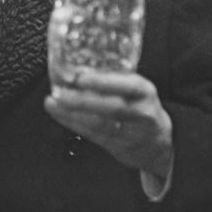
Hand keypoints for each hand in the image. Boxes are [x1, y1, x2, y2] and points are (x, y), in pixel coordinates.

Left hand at [44, 71, 173, 177]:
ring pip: (100, 124)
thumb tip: (78, 64)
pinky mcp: (117, 147)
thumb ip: (113, 78)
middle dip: (83, 100)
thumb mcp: (136, 89)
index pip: (129, 85)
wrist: (159, 144)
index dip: (104, 82)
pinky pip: (93, 135)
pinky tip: (59, 114)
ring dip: (72, 113)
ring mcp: (130, 132)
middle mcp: (140, 112)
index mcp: (145, 91)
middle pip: (112, 107)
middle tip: (59, 92)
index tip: (82, 77)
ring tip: (53, 103)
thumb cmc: (140, 107)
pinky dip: (73, 124)